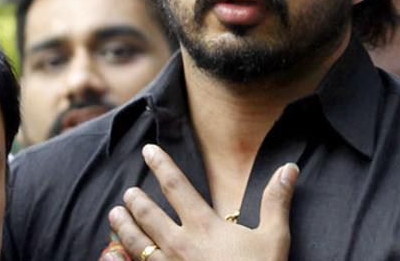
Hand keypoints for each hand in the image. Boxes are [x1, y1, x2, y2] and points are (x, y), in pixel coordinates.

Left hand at [102, 144, 297, 260]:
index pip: (176, 186)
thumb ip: (276, 201)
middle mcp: (180, 244)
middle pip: (149, 214)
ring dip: (123, 226)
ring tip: (114, 214)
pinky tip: (111, 254)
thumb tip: (288, 168)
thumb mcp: (274, 238)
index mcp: (204, 226)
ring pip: (135, 242)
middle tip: (128, 191)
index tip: (149, 150)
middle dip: (136, 200)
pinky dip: (119, 260)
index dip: (161, 164)